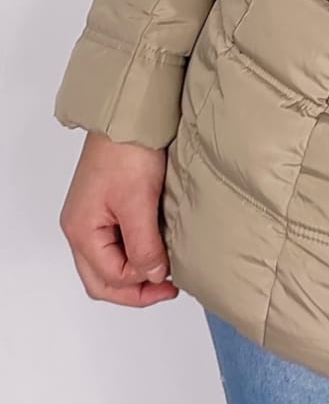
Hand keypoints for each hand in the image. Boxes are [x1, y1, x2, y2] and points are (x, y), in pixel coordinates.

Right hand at [59, 131, 179, 306]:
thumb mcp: (139, 203)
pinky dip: (135, 251)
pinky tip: (157, 246)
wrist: (128, 115)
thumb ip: (144, 245)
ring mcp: (92, 216)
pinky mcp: (106, 205)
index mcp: (82, 231)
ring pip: (108, 262)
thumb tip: (153, 275)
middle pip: (102, 279)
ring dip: (135, 270)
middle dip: (135, 288)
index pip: (110, 278)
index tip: (171, 279)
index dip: (141, 285)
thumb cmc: (127, 151)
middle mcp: (81, 227)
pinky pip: (116, 242)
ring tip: (165, 268)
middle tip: (167, 288)